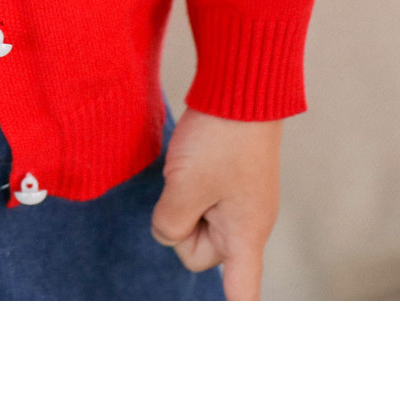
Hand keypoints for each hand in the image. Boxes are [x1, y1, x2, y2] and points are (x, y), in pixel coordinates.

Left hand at [151, 106, 282, 299]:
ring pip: (195, 220)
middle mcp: (247, 222)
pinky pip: (200, 196)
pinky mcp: (230, 177)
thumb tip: (167, 233)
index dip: (235, 316)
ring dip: (183, 200)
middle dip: (181, 227)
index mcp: (245, 235)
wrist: (243, 87)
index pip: (241, 294)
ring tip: (188, 167)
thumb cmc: (222, 138)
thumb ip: (170, 224)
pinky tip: (189, 159)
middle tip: (184, 187)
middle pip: (200, 252)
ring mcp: (239, 199)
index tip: (233, 326)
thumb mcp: (185, 187)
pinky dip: (187, 184)